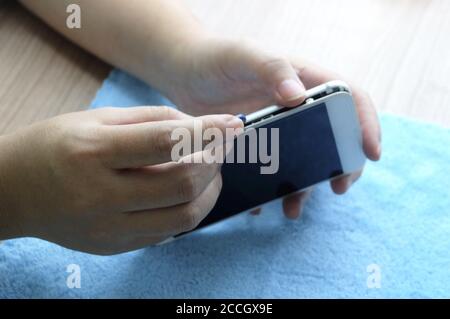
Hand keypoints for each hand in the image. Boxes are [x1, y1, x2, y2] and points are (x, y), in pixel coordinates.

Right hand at [0, 107, 242, 254]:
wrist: (14, 191)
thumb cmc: (56, 145)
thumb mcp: (98, 118)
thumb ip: (153, 120)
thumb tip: (201, 127)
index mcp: (94, 153)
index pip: (167, 142)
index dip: (208, 131)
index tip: (233, 124)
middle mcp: (101, 196)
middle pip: (183, 185)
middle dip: (214, 162)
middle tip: (220, 147)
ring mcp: (108, 228)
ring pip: (184, 216)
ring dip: (209, 191)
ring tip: (209, 171)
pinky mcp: (115, 246)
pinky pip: (169, 232)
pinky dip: (189, 209)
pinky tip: (187, 192)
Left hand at [163, 39, 381, 217]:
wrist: (185, 75)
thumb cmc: (216, 58)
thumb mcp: (243, 56)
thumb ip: (272, 69)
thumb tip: (298, 96)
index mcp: (304, 81)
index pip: (348, 98)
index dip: (365, 123)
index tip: (370, 152)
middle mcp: (298, 108)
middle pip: (334, 138)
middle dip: (342, 165)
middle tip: (339, 187)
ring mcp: (280, 130)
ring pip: (304, 162)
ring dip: (304, 188)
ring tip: (291, 208)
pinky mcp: (259, 147)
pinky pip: (273, 173)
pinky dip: (269, 191)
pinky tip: (258, 204)